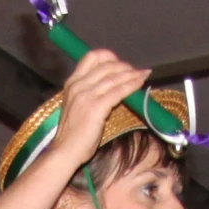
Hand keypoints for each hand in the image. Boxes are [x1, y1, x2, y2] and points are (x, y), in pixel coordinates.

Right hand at [51, 48, 151, 169]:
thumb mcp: (77, 106)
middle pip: (108, 65)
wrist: (65, 151)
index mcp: (72, 83)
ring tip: (144, 75)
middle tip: (136, 72)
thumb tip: (112, 86)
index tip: (119, 64)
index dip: (109, 57)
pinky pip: (119, 90)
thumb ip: (90, 93)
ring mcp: (87, 95)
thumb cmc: (72, 134)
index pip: (92, 57)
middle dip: (125, 67)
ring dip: (133, 74)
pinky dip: (133, 85)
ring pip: (116, 77)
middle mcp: (78, 85)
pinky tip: (140, 84)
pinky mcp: (97, 106)